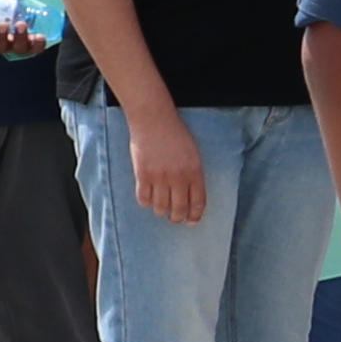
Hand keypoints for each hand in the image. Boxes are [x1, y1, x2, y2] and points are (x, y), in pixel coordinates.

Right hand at [128, 106, 204, 223]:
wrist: (154, 120)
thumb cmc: (175, 134)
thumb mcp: (193, 153)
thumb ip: (193, 174)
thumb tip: (190, 194)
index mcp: (195, 172)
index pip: (198, 202)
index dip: (195, 215)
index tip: (192, 220)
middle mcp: (178, 178)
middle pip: (179, 209)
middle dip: (177, 218)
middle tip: (175, 218)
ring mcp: (160, 178)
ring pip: (160, 207)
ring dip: (161, 210)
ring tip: (160, 206)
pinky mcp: (142, 175)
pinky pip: (143, 199)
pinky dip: (145, 201)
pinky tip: (147, 197)